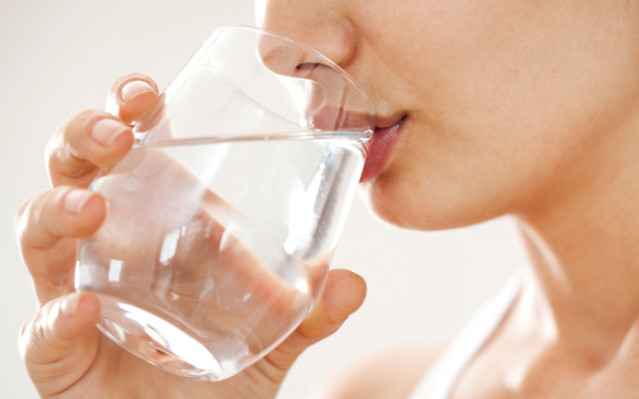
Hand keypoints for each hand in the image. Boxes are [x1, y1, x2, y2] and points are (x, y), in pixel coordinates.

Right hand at [15, 74, 365, 398]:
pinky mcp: (59, 352)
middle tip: (116, 132)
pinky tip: (85, 308)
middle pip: (74, 172)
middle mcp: (107, 249)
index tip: (148, 94)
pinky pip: (44, 329)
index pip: (129, 151)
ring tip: (91, 208)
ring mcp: (75, 294)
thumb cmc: (218, 372)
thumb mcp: (272, 335)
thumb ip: (310, 312)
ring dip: (58, 211)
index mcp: (155, 224)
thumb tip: (353, 284)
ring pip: (39, 236)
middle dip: (83, 139)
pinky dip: (58, 318)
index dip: (126, 112)